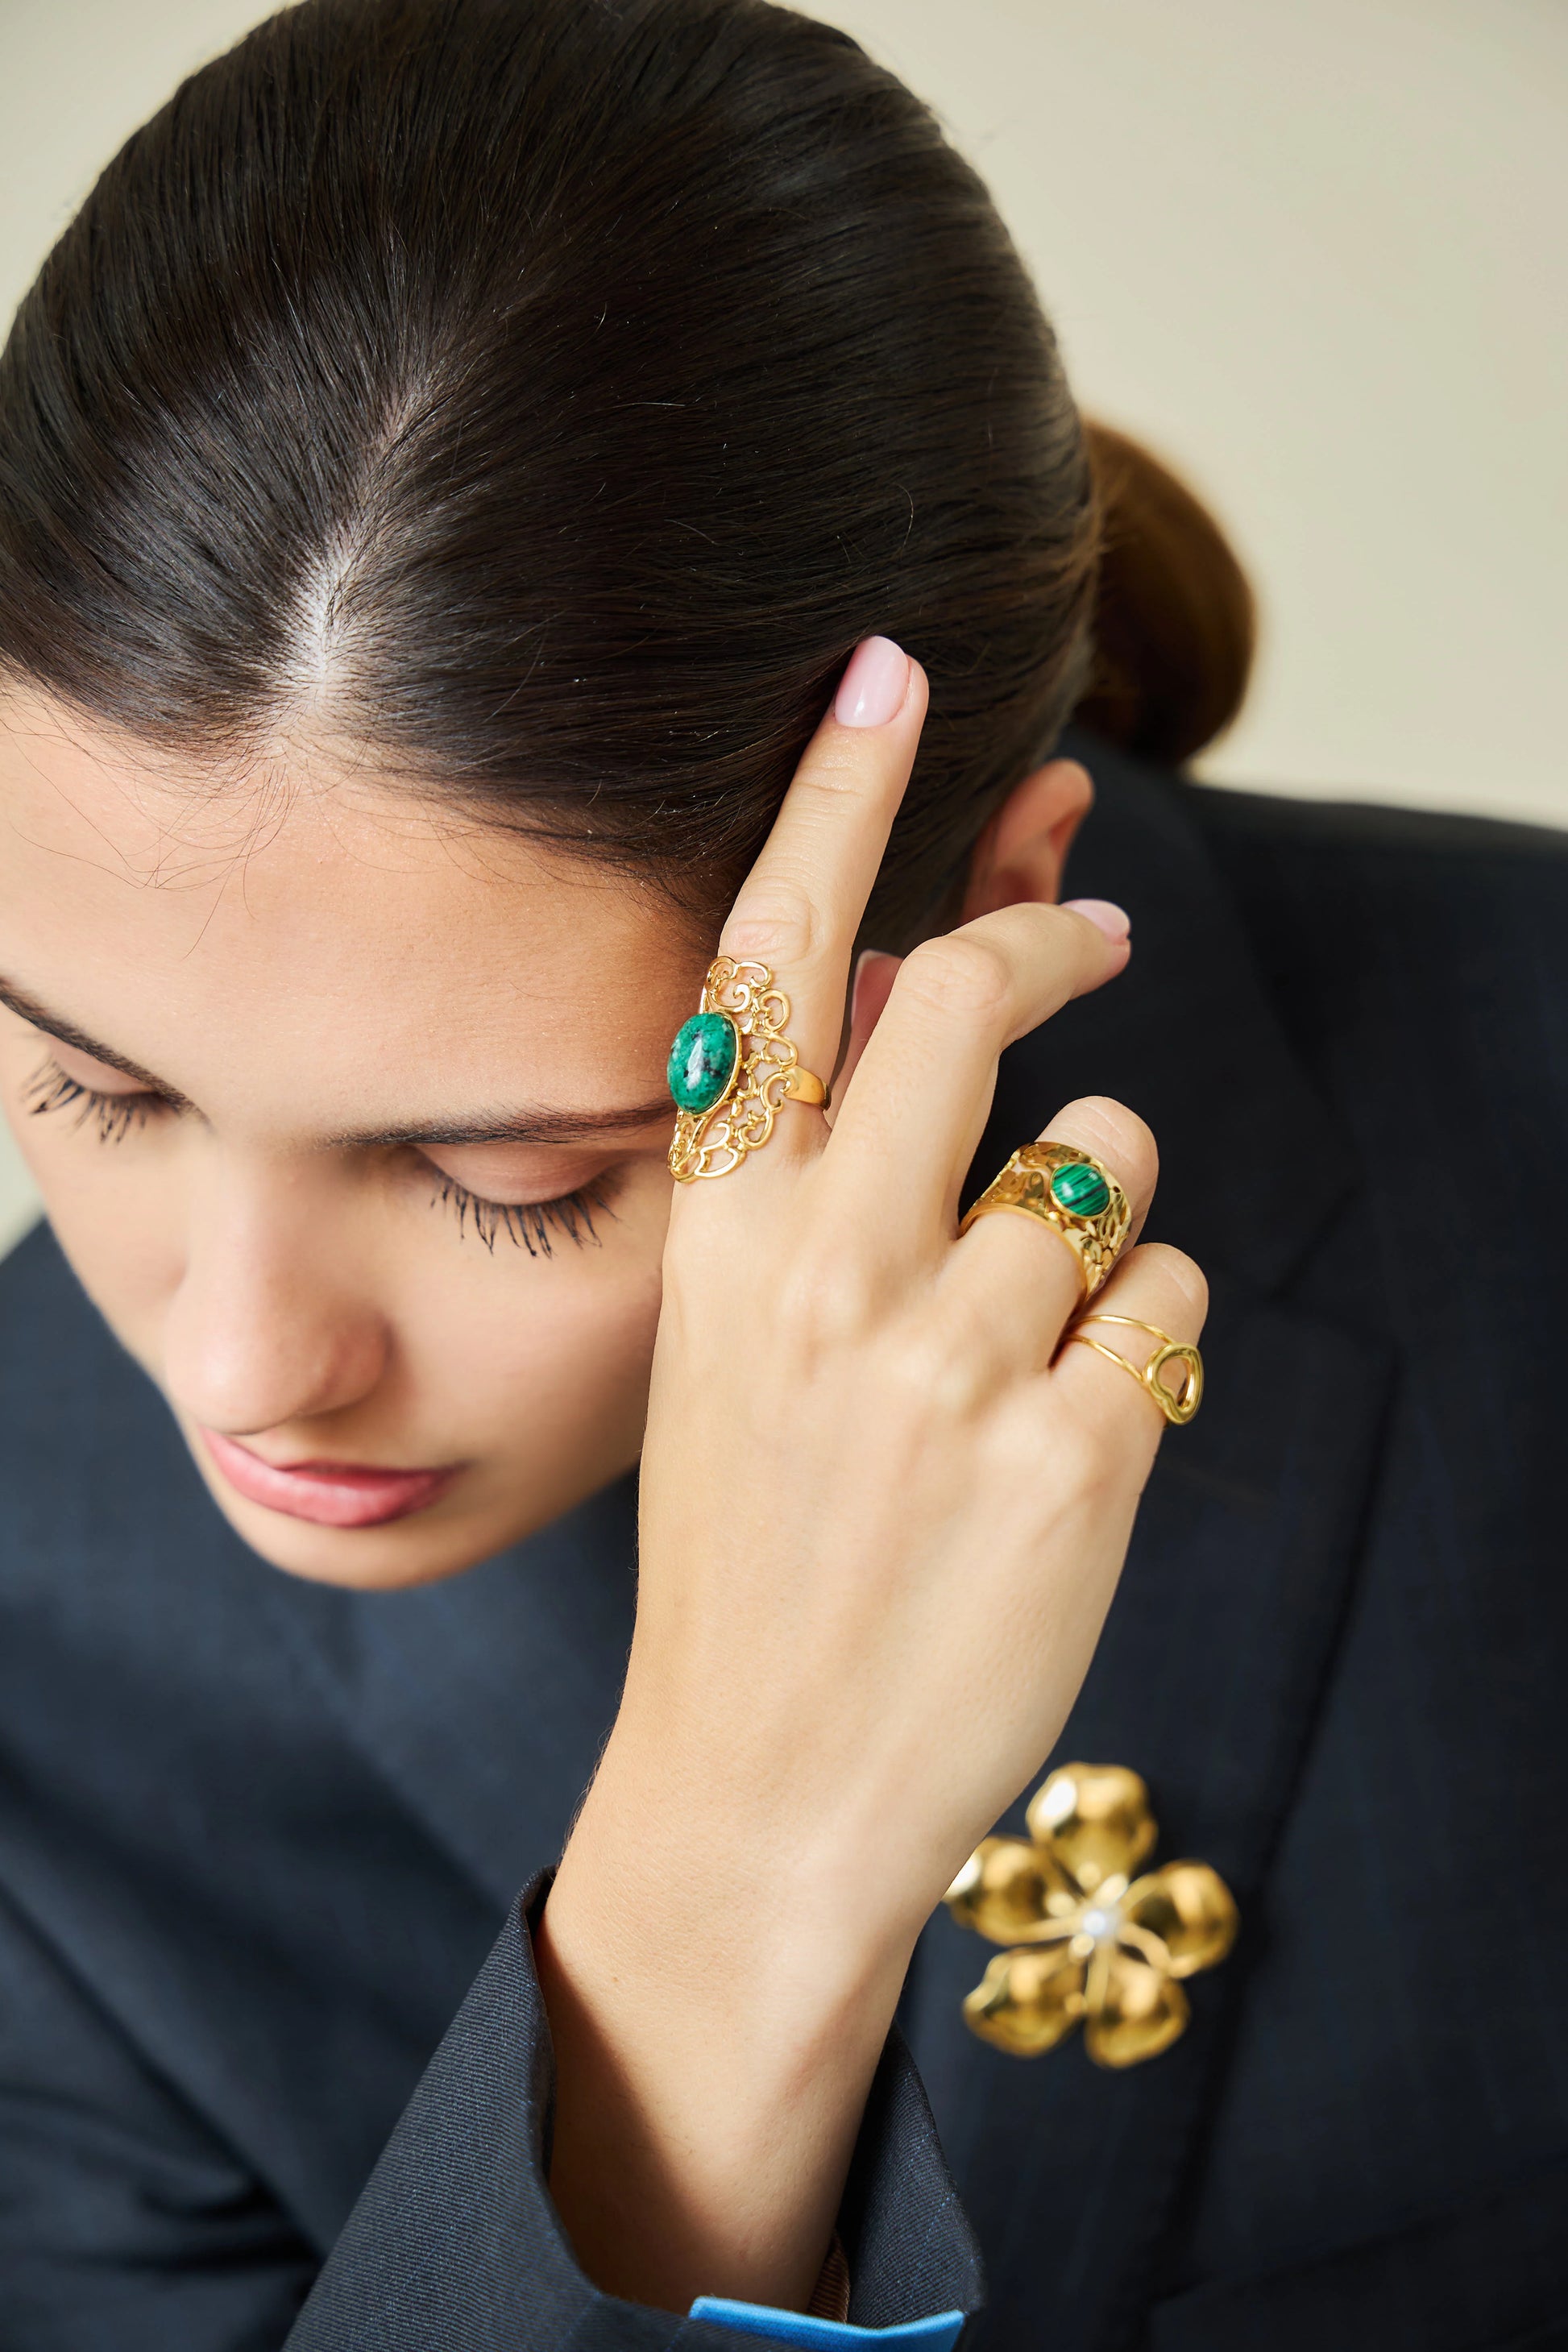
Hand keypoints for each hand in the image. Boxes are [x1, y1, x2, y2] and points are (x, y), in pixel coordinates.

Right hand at [539, 640, 1206, 2314]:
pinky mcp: (1071, 1451)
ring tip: (1025, 1334)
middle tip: (1093, 927)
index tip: (885, 675)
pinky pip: (1168, 1296)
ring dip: (1095, 1219)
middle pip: (969, 1009)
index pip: (772, 976)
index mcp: (720, 1240)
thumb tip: (912, 982)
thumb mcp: (731, 1346)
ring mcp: (950, 1363)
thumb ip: (813, 1170)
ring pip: (1103, 1164)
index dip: (830, 809)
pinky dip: (1143, 1339)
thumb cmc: (756, 1544)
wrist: (763, 1782)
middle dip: (1041, 945)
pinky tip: (1066, 1427)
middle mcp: (825, 1276)